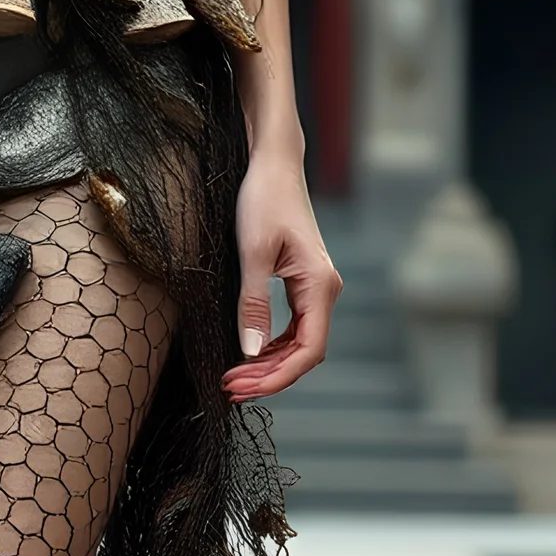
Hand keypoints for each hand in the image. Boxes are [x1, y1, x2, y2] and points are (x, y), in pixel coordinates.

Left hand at [224, 154, 339, 401]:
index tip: (243, 388)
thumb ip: (253, 303)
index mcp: (320, 286)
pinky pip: (294, 327)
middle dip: (269, 376)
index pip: (308, 351)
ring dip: (269, 364)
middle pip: (304, 353)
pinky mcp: (303, 284)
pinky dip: (272, 346)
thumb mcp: (253, 253)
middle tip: (231, 389)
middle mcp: (325, 291)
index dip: (278, 377)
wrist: (274, 166)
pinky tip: (249, 354)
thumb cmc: (264, 200)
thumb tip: (250, 350)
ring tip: (236, 378)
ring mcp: (316, 288)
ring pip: (299, 343)